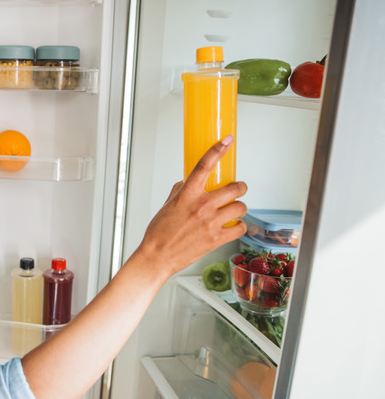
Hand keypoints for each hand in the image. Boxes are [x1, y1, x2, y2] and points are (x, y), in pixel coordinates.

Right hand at [136, 135, 247, 274]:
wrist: (157, 257)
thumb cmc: (158, 233)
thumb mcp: (166, 206)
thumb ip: (180, 191)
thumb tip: (187, 182)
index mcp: (187, 195)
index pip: (204, 165)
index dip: (217, 150)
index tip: (227, 141)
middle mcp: (201, 206)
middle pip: (234, 188)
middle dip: (240, 187)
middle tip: (238, 189)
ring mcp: (211, 223)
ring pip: (241, 207)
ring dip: (240, 208)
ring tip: (234, 211)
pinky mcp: (217, 239)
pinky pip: (241, 227)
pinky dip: (240, 226)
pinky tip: (233, 226)